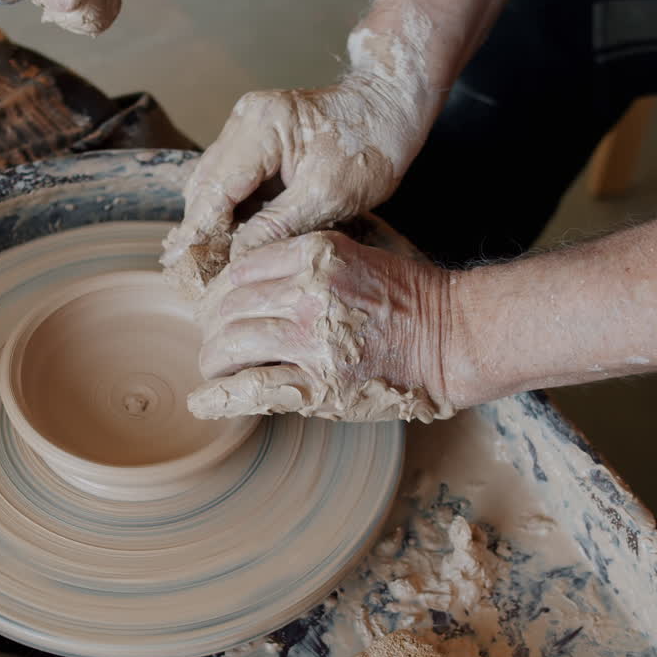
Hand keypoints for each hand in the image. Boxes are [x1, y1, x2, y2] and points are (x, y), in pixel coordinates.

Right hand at [160, 73, 427, 295]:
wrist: (391, 107)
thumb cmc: (371, 146)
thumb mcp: (328, 196)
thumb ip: (277, 226)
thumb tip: (237, 259)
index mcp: (262, 126)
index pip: (215, 189)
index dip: (199, 231)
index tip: (185, 267)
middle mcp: (246, 119)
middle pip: (205, 184)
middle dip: (200, 229)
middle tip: (195, 274)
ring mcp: (248, 125)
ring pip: (213, 182)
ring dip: (213, 221)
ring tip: (209, 263)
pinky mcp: (256, 137)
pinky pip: (232, 178)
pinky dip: (230, 209)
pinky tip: (232, 239)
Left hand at [189, 232, 453, 422]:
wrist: (452, 337)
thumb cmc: (408, 298)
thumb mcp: (353, 256)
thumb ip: (302, 264)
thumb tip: (246, 284)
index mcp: (315, 254)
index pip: (241, 269)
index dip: (221, 292)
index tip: (219, 308)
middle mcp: (309, 291)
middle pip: (229, 307)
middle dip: (213, 328)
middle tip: (215, 341)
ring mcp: (312, 339)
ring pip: (231, 346)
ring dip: (214, 361)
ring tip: (215, 370)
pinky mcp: (319, 383)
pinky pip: (251, 388)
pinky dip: (219, 397)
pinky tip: (204, 402)